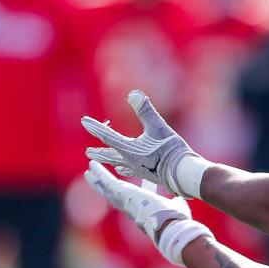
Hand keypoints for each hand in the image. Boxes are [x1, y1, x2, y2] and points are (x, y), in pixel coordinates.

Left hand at [82, 89, 208, 196]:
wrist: (184, 174)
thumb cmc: (171, 149)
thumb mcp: (159, 126)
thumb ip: (145, 110)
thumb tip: (133, 94)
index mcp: (128, 149)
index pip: (107, 135)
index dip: (95, 126)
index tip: (84, 121)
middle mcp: (129, 160)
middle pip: (109, 154)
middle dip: (98, 151)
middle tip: (87, 152)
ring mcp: (138, 169)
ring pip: (118, 162)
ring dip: (108, 159)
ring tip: (101, 160)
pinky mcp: (147, 173)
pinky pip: (129, 170)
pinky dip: (122, 167)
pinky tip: (120, 168)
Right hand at [84, 161, 212, 265]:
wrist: (171, 225)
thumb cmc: (175, 220)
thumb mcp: (175, 206)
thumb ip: (175, 202)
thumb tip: (179, 197)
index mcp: (141, 210)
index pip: (133, 199)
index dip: (128, 192)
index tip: (125, 185)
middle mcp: (130, 208)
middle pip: (113, 197)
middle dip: (104, 188)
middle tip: (96, 181)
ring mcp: (125, 202)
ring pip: (107, 190)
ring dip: (97, 181)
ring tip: (88, 173)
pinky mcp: (124, 195)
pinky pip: (108, 184)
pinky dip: (100, 176)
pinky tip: (91, 169)